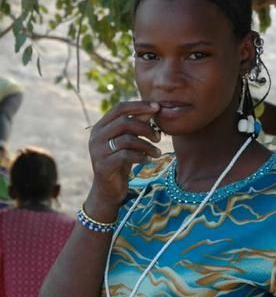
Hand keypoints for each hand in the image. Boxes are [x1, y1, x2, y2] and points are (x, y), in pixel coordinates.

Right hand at [85, 100, 160, 220]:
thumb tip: (152, 108)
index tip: (157, 107)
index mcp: (100, 126)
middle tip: (159, 137)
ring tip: (157, 153)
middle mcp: (96, 136)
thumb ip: (136, 125)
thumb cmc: (120, 163)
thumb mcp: (128, 142)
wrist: (108, 190)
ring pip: (128, 140)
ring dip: (147, 145)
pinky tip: (148, 160)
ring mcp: (98, 151)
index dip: (139, 106)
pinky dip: (141, 156)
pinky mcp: (103, 165)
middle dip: (146, 128)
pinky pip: (127, 156)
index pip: (120, 108)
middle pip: (125, 122)